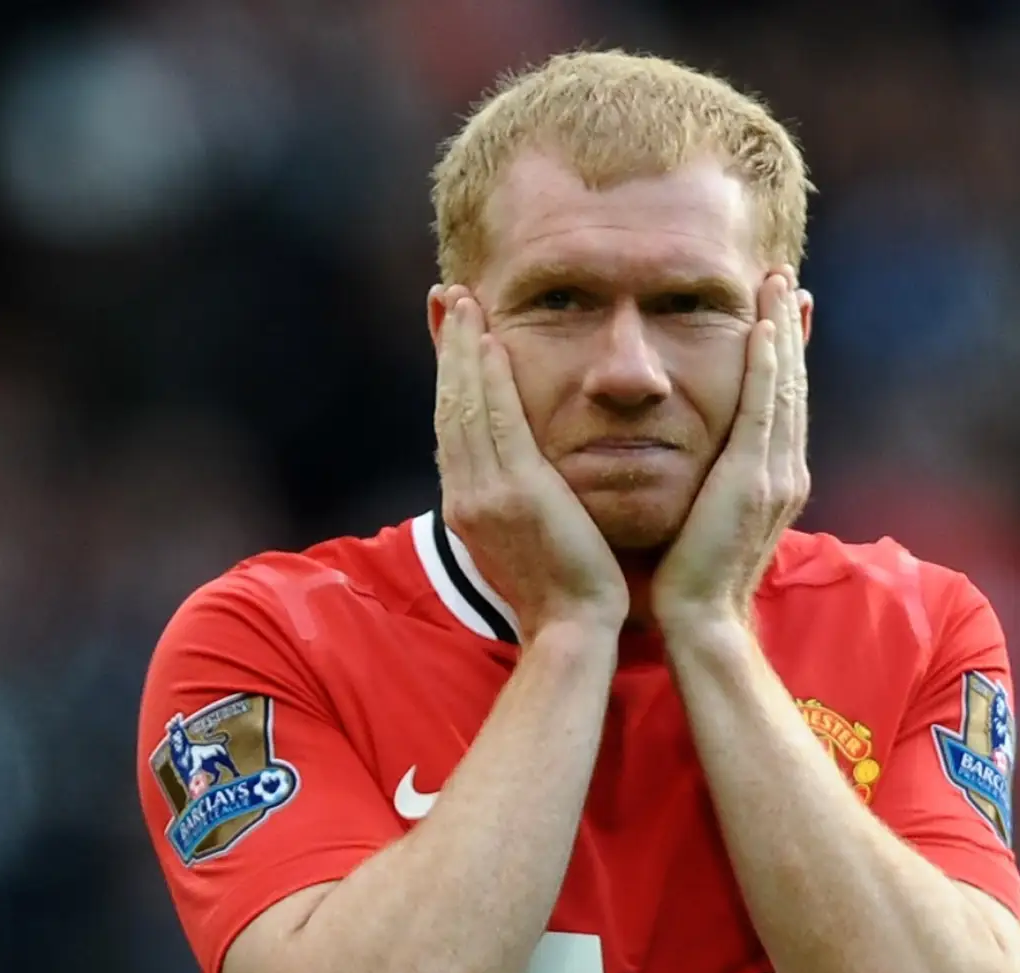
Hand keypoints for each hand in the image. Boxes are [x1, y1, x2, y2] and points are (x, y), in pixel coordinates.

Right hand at [433, 287, 628, 640]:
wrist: (571, 629)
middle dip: (447, 347)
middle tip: (448, 295)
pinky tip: (491, 343)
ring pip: (464, 405)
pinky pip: (497, 423)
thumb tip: (517, 470)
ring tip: (465, 302)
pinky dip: (488, 380)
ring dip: (463, 349)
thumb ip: (515, 496)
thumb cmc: (563, 587)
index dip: (448, 372)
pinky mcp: (515, 493)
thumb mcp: (526, 536)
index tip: (450, 329)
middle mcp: (465, 494)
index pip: (451, 422)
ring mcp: (485, 493)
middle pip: (448, 404)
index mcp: (466, 503)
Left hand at [651, 270, 807, 632]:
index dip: (785, 357)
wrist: (701, 619)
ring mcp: (774, 474)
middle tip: (788, 282)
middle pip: (792, 385)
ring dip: (781, 333)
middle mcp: (785, 471)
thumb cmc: (694, 579)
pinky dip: (767, 367)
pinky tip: (763, 329)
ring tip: (778, 286)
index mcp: (775, 481)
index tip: (781, 315)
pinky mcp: (752, 478)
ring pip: (784, 387)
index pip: (782, 404)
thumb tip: (704, 465)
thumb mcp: (711, 519)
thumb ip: (715, 486)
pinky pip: (762, 409)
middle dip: (791, 331)